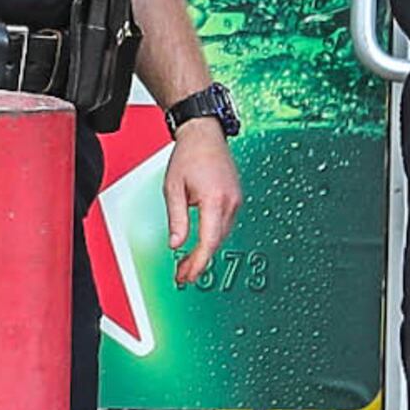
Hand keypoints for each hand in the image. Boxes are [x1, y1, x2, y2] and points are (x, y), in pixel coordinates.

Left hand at [163, 121, 242, 286]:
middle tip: (182, 274)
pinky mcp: (236, 198)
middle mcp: (230, 201)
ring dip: (206, 251)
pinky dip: (213, 237)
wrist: (205, 134)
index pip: (209, 241)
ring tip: (188, 263)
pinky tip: (201, 243)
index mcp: (214, 199)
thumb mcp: (173, 188)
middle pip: (216, 242)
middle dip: (200, 262)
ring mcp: (236, 200)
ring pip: (222, 235)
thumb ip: (176, 219)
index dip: (198, 263)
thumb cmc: (190, 155)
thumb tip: (176, 244)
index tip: (187, 275)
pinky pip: (225, 224)